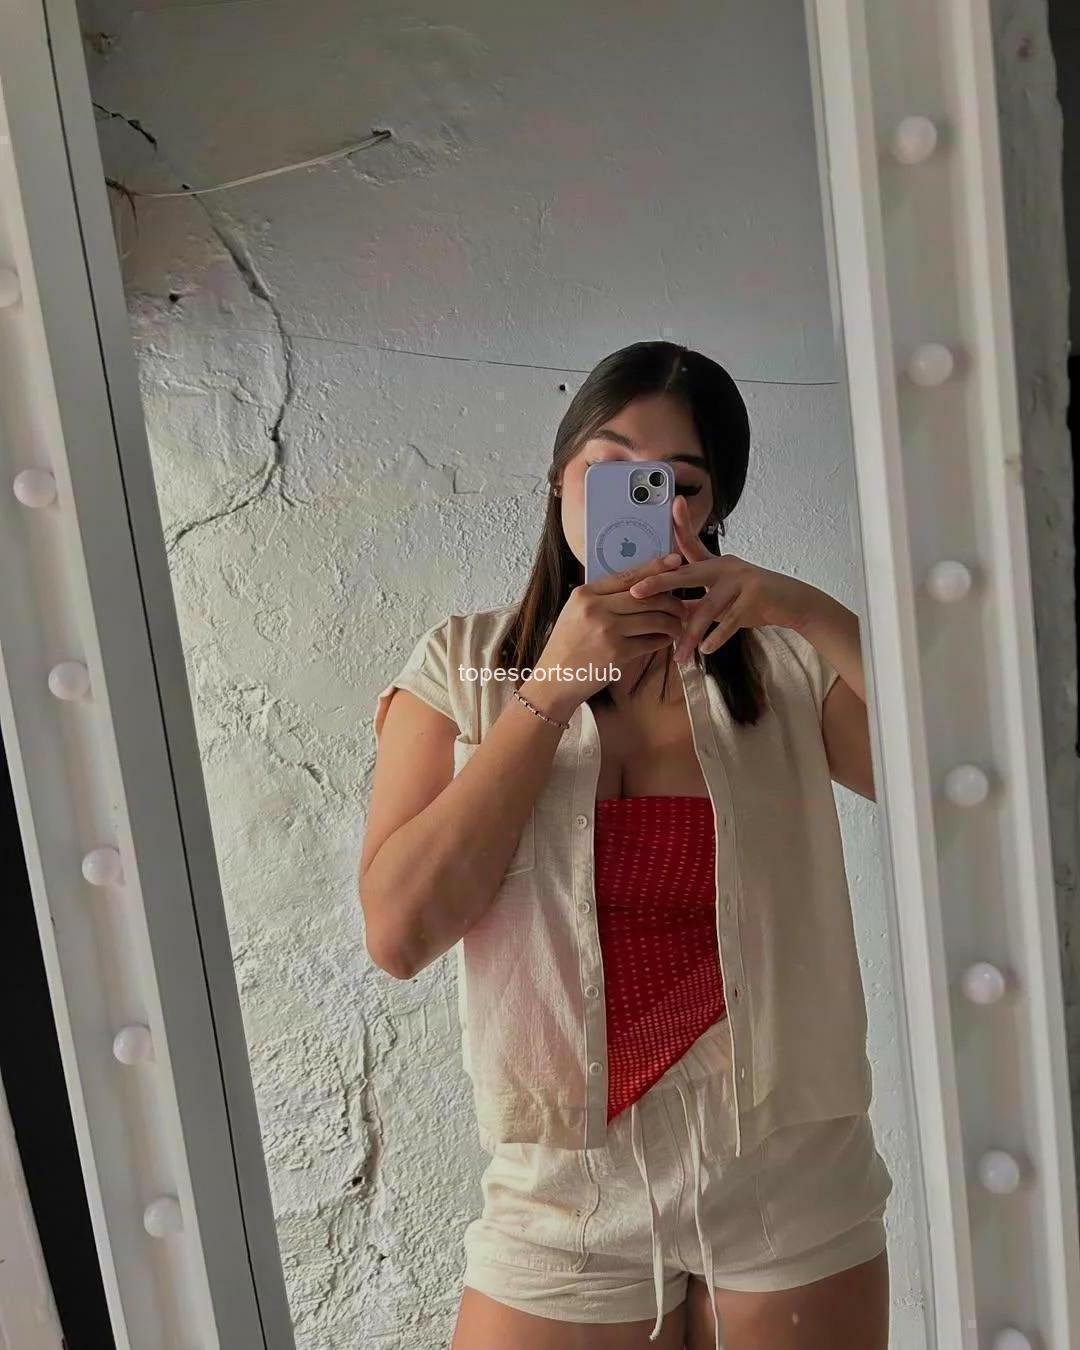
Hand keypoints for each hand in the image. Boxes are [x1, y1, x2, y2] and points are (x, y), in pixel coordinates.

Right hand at [520, 551, 690, 718]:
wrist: (554, 680)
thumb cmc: (568, 645)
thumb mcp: (575, 612)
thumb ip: (602, 597)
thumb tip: (641, 585)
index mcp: (585, 594)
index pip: (628, 576)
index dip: (655, 567)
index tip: (676, 561)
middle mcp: (596, 608)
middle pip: (647, 596)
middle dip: (671, 600)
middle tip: (681, 606)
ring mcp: (607, 631)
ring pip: (654, 618)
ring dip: (672, 622)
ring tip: (676, 625)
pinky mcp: (617, 653)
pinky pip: (651, 641)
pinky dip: (663, 640)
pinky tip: (665, 640)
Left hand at [628, 495, 814, 662]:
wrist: (794, 604)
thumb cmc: (753, 600)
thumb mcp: (721, 600)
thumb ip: (695, 604)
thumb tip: (666, 615)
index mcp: (715, 564)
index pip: (691, 544)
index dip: (680, 525)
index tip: (671, 503)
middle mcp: (725, 566)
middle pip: (687, 573)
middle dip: (660, 582)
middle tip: (636, 592)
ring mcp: (741, 579)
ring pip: (708, 607)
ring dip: (691, 634)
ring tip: (679, 654)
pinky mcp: (756, 596)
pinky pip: (732, 619)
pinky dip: (718, 636)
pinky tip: (706, 649)